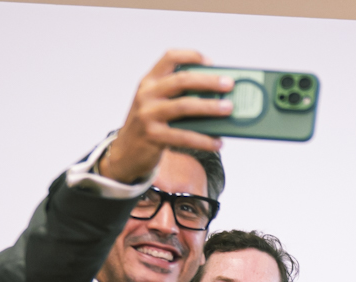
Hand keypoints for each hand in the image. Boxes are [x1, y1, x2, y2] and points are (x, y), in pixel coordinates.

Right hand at [98, 50, 232, 183]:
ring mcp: (148, 114)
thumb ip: (179, 97)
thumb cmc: (150, 126)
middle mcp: (147, 94)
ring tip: (229, 109)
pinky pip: (184, 136)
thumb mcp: (158, 104)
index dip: (191, 56)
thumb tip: (219, 98)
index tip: (211, 62)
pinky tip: (218, 142)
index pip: (170, 58)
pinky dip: (204, 140)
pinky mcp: (153, 136)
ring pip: (184, 106)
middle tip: (229, 84)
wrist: (126, 152)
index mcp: (149, 81)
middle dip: (208, 81)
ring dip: (210, 107)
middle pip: (181, 80)